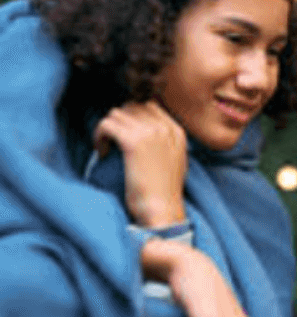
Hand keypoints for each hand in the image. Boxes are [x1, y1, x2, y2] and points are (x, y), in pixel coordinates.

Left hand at [94, 101, 187, 227]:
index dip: (131, 118)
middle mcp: (165, 127)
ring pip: (116, 113)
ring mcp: (150, 132)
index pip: (148, 106)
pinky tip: (102, 152)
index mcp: (177, 131)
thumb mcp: (173, 161)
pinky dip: (99, 136)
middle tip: (113, 142)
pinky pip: (107, 124)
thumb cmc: (163, 192)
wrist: (162, 210)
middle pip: (131, 106)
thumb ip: (163, 141)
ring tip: (107, 148)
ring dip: (107, 128)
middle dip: (119, 122)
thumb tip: (139, 127)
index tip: (124, 136)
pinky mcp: (133, 141)